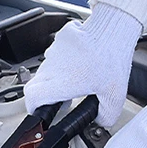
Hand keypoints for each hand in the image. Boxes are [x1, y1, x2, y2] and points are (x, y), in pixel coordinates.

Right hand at [23, 3, 141, 127]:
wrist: (113, 26)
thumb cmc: (111, 56)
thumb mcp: (114, 94)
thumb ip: (107, 114)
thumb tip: (103, 121)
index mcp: (61, 82)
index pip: (32, 98)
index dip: (34, 109)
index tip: (40, 113)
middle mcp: (53, 67)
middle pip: (36, 85)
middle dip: (45, 96)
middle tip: (61, 100)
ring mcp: (55, 51)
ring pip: (46, 69)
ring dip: (56, 78)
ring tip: (75, 80)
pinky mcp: (61, 38)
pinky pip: (56, 54)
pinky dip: (64, 62)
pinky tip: (81, 62)